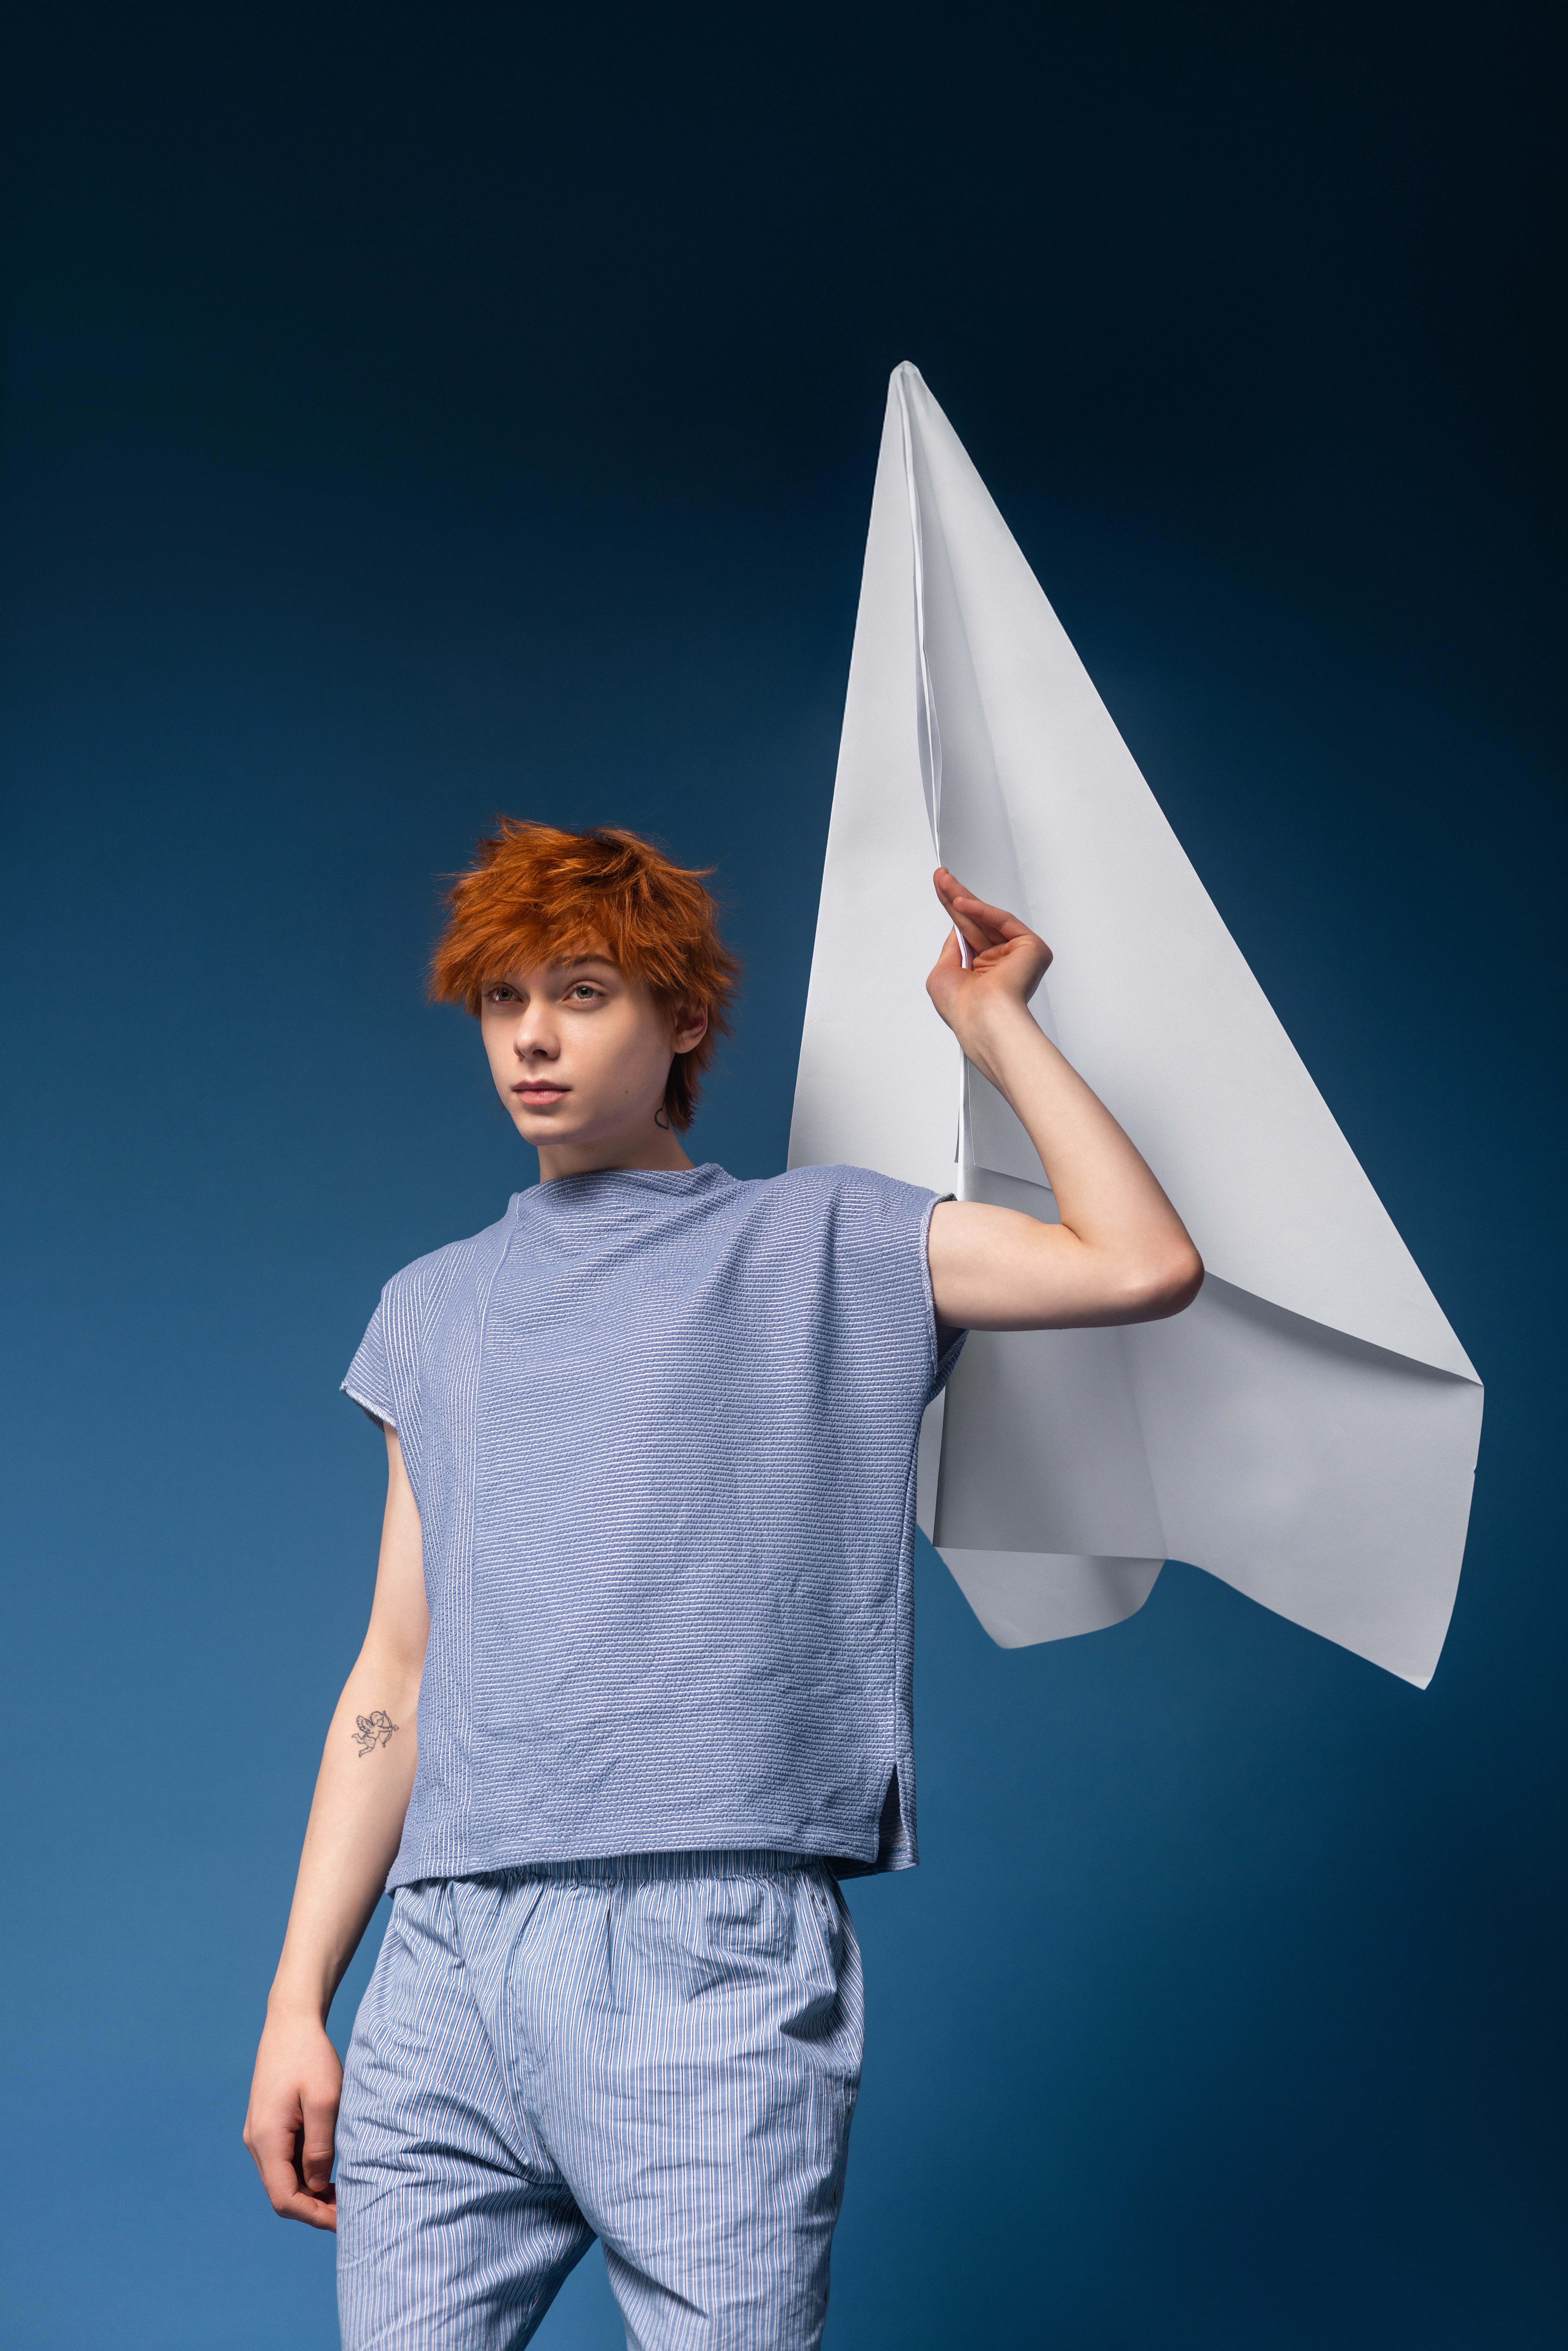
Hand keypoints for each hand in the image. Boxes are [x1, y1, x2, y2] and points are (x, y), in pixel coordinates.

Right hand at [242, 2006, 343, 2230]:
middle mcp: (256, 2142)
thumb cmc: (310, 2056)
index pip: (284, 2198)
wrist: (291, 2022)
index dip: (313, 2216)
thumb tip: (319, 2187)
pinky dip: (306, 2171)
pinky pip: (285, 2160)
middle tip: (351, 2210)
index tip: (344, 2222)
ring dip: (311, 2190)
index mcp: (266, 2139)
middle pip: (282, 2193)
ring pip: (284, 2178)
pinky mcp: (268, 2125)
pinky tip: (331, 2167)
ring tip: (346, 2192)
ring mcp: (259, 2133)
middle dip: (314, 2207)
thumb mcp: (325, 2100)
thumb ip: (320, 2146)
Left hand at [926, 868, 1051, 1059]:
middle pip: (976, 922)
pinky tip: (961, 901)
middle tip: (941, 877)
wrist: (981, 1017)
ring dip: (964, 898)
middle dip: (956, 897)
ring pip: (987, 919)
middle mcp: (1001, 964)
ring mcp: (1018, 956)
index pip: (967, 934)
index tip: (941, 889)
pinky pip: (1004, 921)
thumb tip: (957, 927)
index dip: (953, 911)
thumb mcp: (943, 972)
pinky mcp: (1032, 948)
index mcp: (983, 973)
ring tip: (945, 882)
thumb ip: (952, 949)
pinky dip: (982, 911)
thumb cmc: (962, 1007)